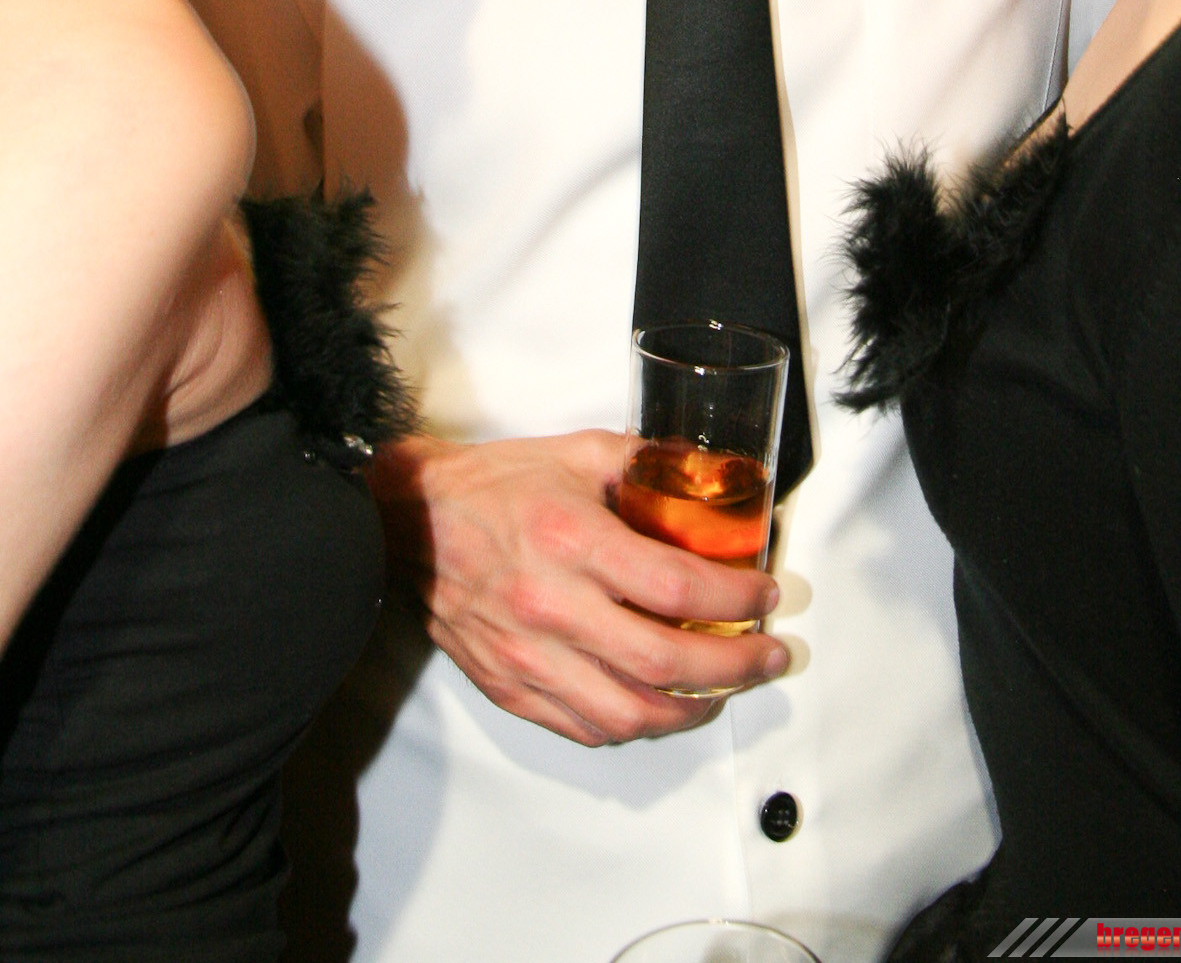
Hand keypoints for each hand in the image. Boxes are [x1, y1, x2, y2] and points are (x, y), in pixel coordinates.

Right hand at [370, 430, 788, 746]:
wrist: (410, 520)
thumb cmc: (493, 485)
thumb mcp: (576, 452)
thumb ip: (643, 463)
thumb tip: (701, 476)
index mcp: (573, 541)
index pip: (675, 586)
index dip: (734, 599)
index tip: (764, 596)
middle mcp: (551, 607)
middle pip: (663, 661)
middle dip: (733, 667)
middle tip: (768, 655)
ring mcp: (527, 657)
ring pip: (627, 713)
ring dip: (689, 711)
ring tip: (722, 692)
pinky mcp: (508, 687)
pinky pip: (583, 728)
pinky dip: (632, 725)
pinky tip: (658, 704)